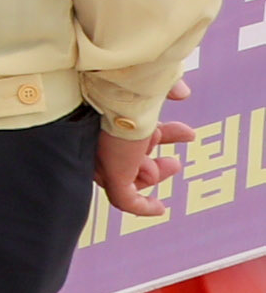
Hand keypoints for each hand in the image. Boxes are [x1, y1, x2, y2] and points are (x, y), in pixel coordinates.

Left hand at [96, 77, 197, 219]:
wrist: (116, 92)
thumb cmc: (131, 83)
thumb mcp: (152, 87)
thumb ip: (166, 88)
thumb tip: (182, 93)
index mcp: (108, 120)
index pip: (134, 136)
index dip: (161, 136)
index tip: (188, 134)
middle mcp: (102, 142)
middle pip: (130, 161)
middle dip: (154, 162)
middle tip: (175, 162)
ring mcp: (106, 160)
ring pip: (131, 178)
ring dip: (153, 174)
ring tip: (173, 164)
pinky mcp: (113, 176)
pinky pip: (126, 201)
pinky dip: (143, 207)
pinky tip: (160, 209)